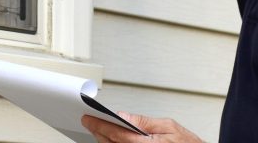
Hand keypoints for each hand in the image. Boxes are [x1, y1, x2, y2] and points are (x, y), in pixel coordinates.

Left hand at [82, 112, 204, 142]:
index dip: (100, 125)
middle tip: (89, 122)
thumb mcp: (169, 126)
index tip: (89, 119)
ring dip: (105, 141)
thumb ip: (144, 122)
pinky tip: (110, 141)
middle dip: (99, 132)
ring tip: (98, 130)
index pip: (117, 134)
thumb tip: (124, 116)